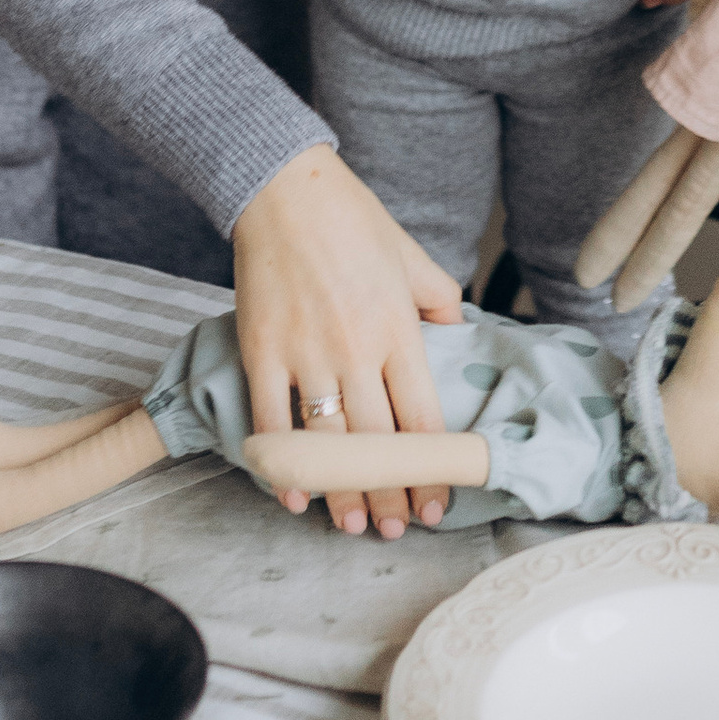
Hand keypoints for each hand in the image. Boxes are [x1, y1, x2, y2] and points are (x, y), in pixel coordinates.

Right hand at [229, 144, 462, 538]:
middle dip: (390, 494)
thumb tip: (456, 329)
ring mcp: (306, 352)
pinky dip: (283, 464)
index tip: (438, 502)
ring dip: (342, 492)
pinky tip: (295, 495)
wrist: (284, 189)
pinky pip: (272, 420)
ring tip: (352, 526)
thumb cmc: (354, 222)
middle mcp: (357, 349)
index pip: (423, 418)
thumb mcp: (413, 258)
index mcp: (400, 330)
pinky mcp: (262, 350)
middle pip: (378, 442)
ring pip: (328, 442)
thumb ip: (439, 299)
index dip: (432, 469)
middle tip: (396, 529)